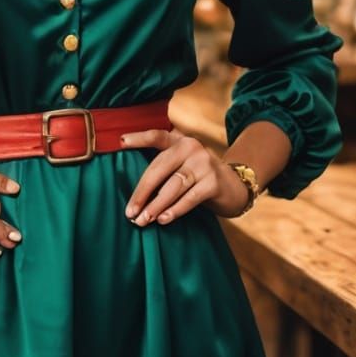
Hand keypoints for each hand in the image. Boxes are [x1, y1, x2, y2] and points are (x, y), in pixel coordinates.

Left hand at [121, 128, 249, 223]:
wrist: (234, 187)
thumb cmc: (198, 178)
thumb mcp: (182, 166)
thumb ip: (163, 169)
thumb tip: (134, 194)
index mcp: (179, 141)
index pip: (157, 136)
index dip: (139, 138)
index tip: (121, 142)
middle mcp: (191, 148)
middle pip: (159, 169)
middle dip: (142, 192)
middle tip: (130, 212)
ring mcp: (204, 163)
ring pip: (173, 186)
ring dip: (156, 205)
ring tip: (143, 220)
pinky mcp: (214, 181)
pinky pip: (190, 198)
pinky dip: (175, 209)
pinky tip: (163, 219)